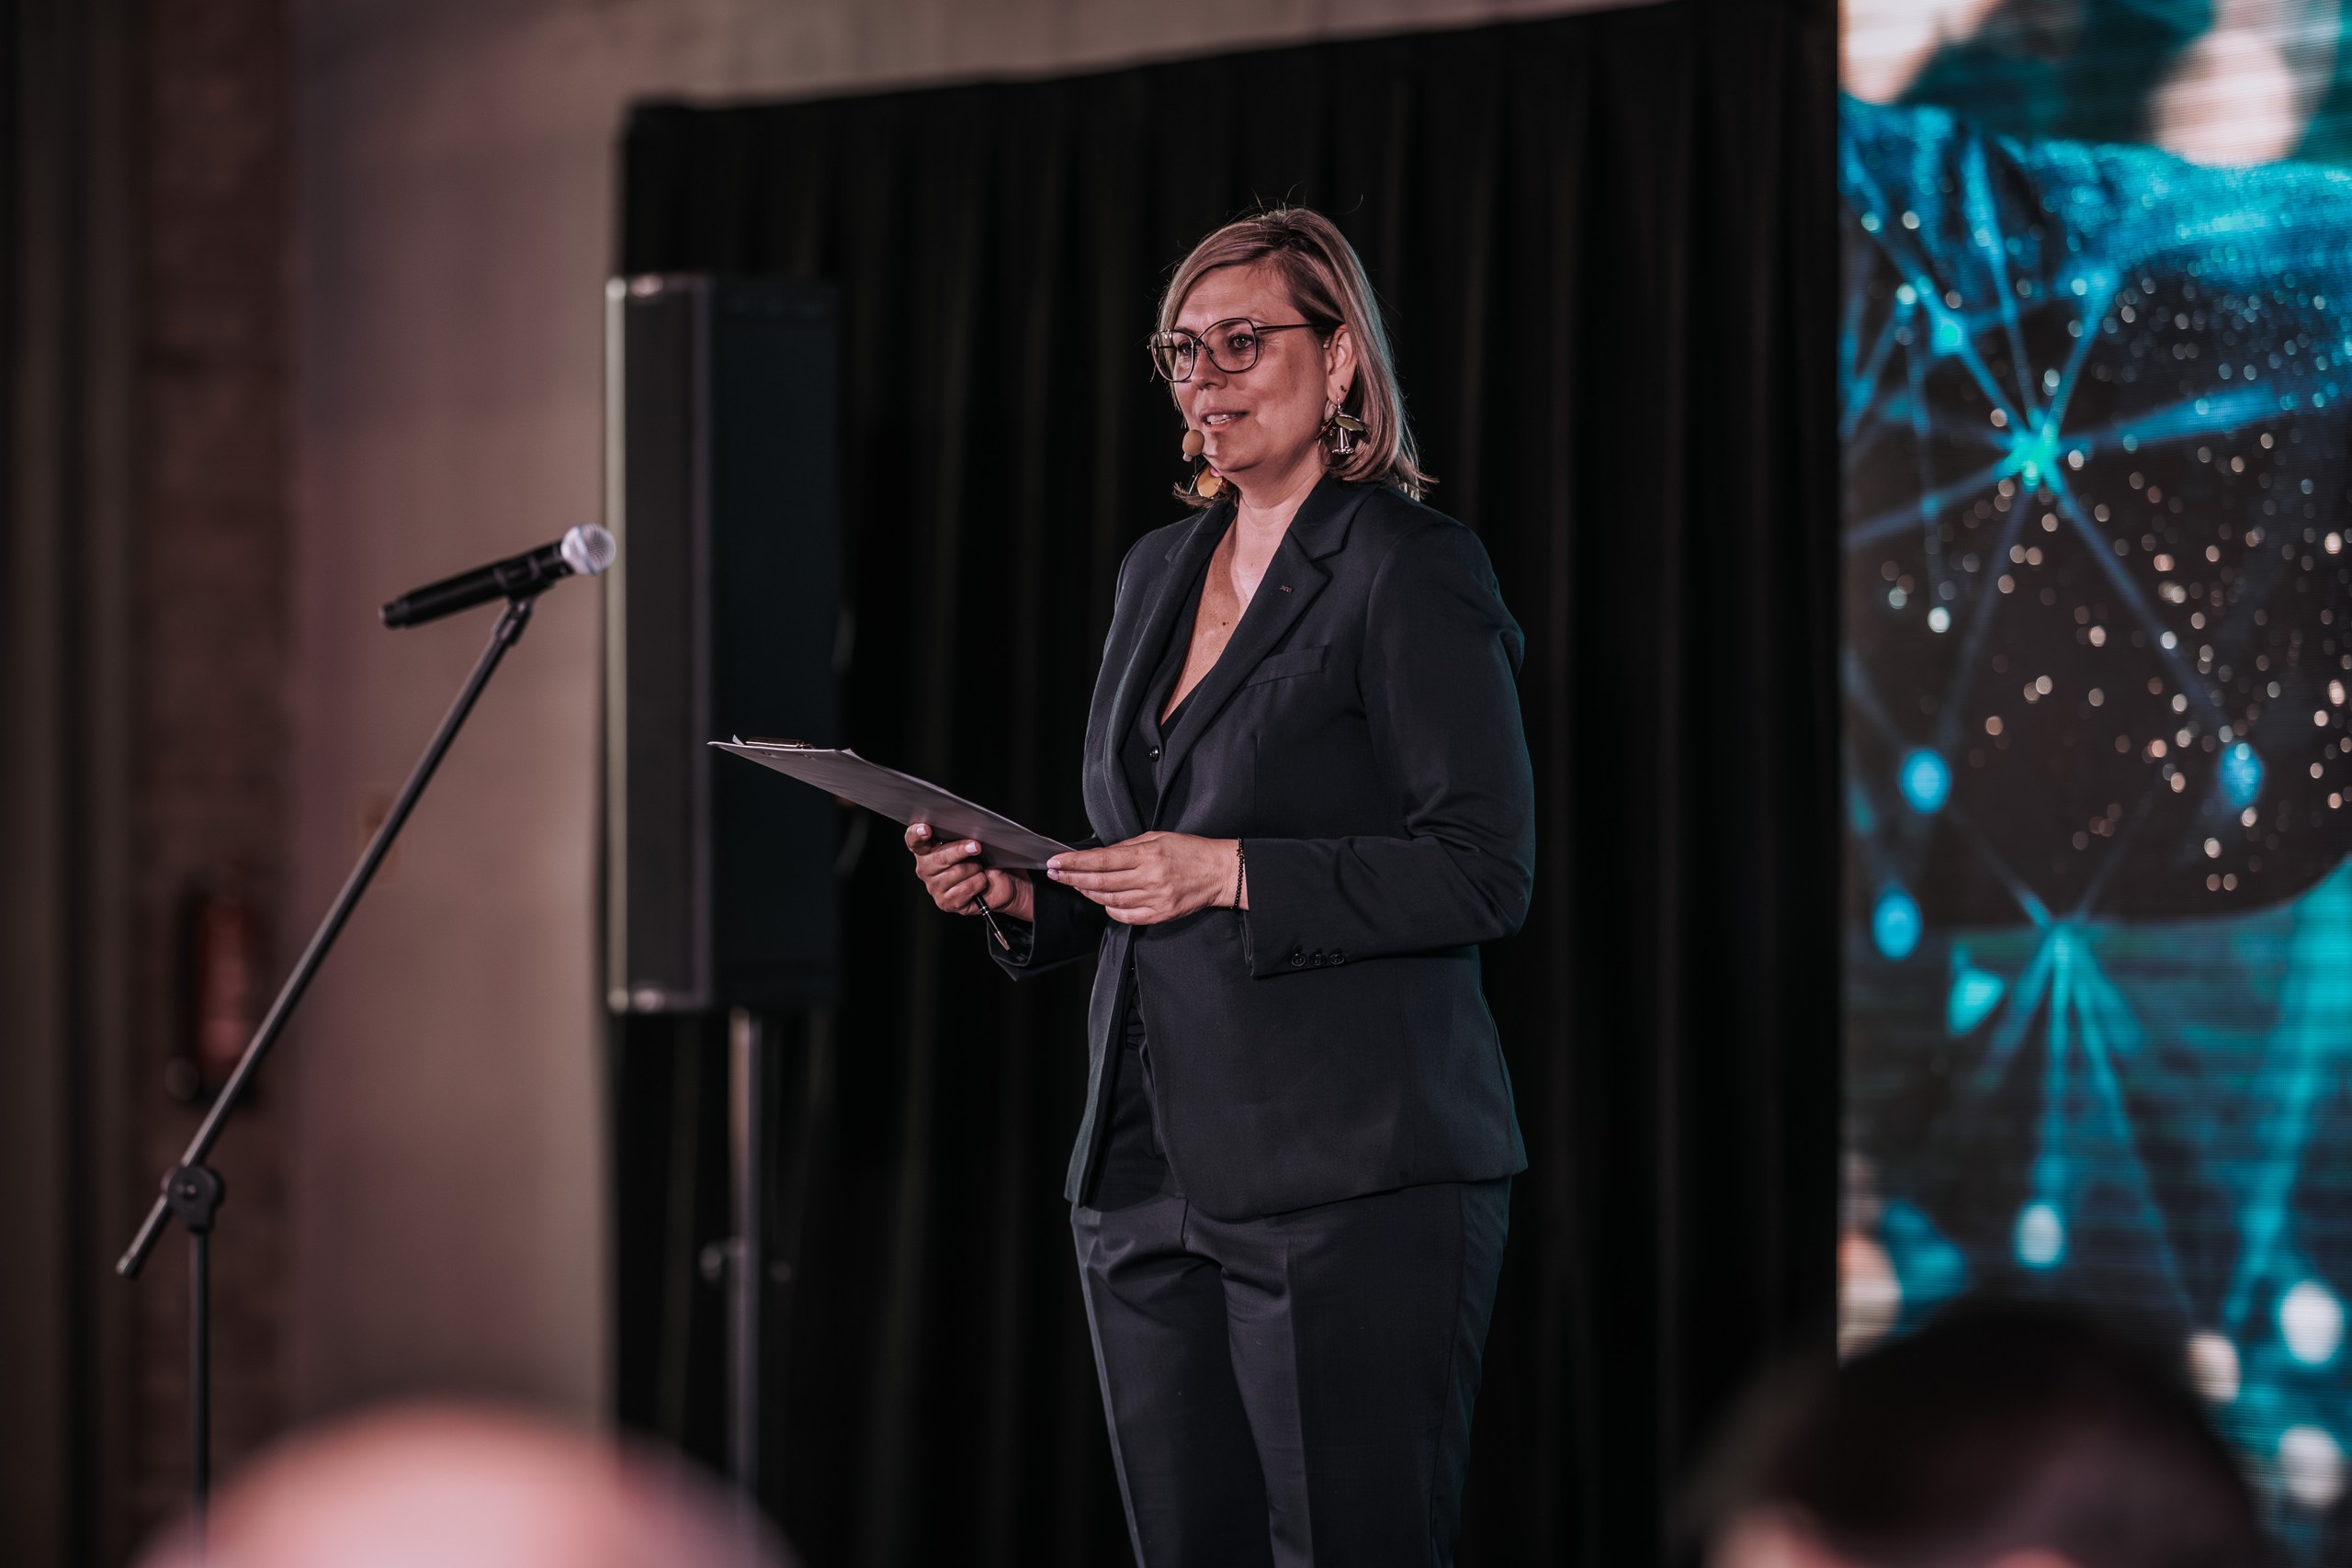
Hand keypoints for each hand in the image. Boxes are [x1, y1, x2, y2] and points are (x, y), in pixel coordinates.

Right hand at [905, 823, 1034, 922]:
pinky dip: (978, 882)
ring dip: (974, 868)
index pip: (914, 841)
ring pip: (955, 873)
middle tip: (976, 847)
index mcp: (927, 850)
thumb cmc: (982, 859)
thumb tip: (966, 835)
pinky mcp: (946, 902)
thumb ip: (961, 836)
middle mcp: (926, 869)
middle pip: (938, 858)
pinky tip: (980, 881)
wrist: (998, 883)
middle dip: (960, 851)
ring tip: (978, 868)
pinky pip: (964, 889)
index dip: (917, 834)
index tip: (926, 829)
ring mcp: (934, 887)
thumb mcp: (972, 843)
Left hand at [1045, 833, 1241, 925]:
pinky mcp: (1161, 914)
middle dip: (1073, 878)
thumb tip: (1100, 855)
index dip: (1074, 862)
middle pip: (1100, 882)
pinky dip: (1111, 910)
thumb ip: (1128, 847)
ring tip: (1077, 885)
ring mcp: (1155, 899)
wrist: (1219, 872)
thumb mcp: (1158, 837)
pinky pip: (1127, 916)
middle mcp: (1150, 878)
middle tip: (1056, 874)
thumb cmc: (1190, 851)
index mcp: (1148, 855)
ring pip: (1110, 900)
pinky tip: (1103, 902)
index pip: (1101, 859)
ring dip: (1089, 893)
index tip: (1056, 862)